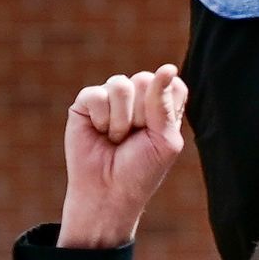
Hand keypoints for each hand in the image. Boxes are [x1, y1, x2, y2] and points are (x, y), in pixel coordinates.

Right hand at [58, 67, 188, 250]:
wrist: (108, 192)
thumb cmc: (141, 170)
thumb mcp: (164, 140)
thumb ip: (165, 103)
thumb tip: (167, 67)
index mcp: (162, 103)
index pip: (171, 82)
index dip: (164, 105)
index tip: (157, 131)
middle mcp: (138, 96)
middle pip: (145, 79)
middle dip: (141, 115)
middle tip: (134, 138)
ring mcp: (111, 97)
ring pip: (120, 85)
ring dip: (121, 120)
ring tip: (116, 138)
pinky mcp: (87, 102)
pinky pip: (97, 94)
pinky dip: (101, 119)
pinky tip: (99, 133)